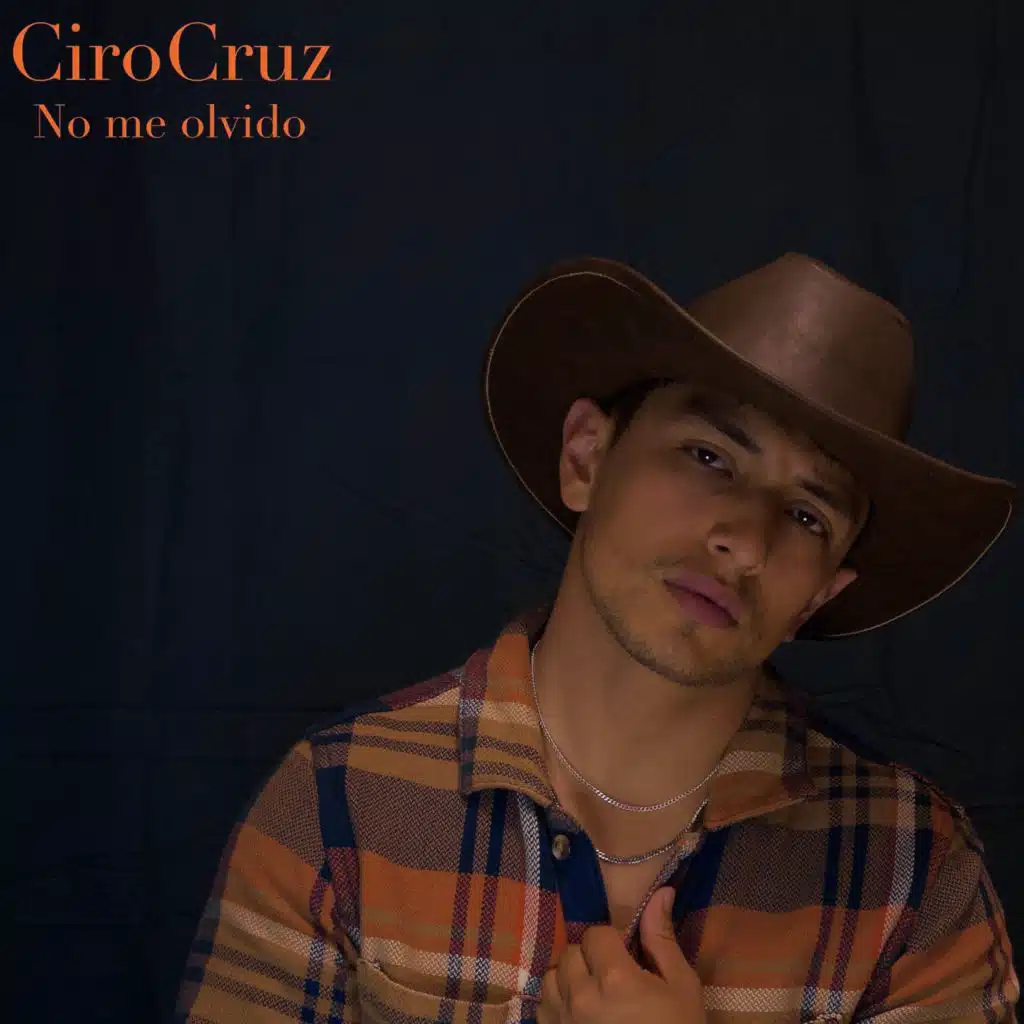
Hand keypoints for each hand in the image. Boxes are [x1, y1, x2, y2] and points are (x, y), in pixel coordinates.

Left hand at [536, 887, 706, 1023]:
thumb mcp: (681, 987)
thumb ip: (662, 938)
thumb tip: (661, 891)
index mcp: (615, 978)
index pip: (596, 933)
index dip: (612, 941)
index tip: (627, 958)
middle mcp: (581, 997)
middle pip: (571, 952)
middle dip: (590, 958)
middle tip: (613, 977)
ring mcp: (563, 1023)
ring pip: (551, 978)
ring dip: (569, 980)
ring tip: (594, 995)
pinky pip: (542, 1008)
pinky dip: (557, 1005)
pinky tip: (580, 1015)